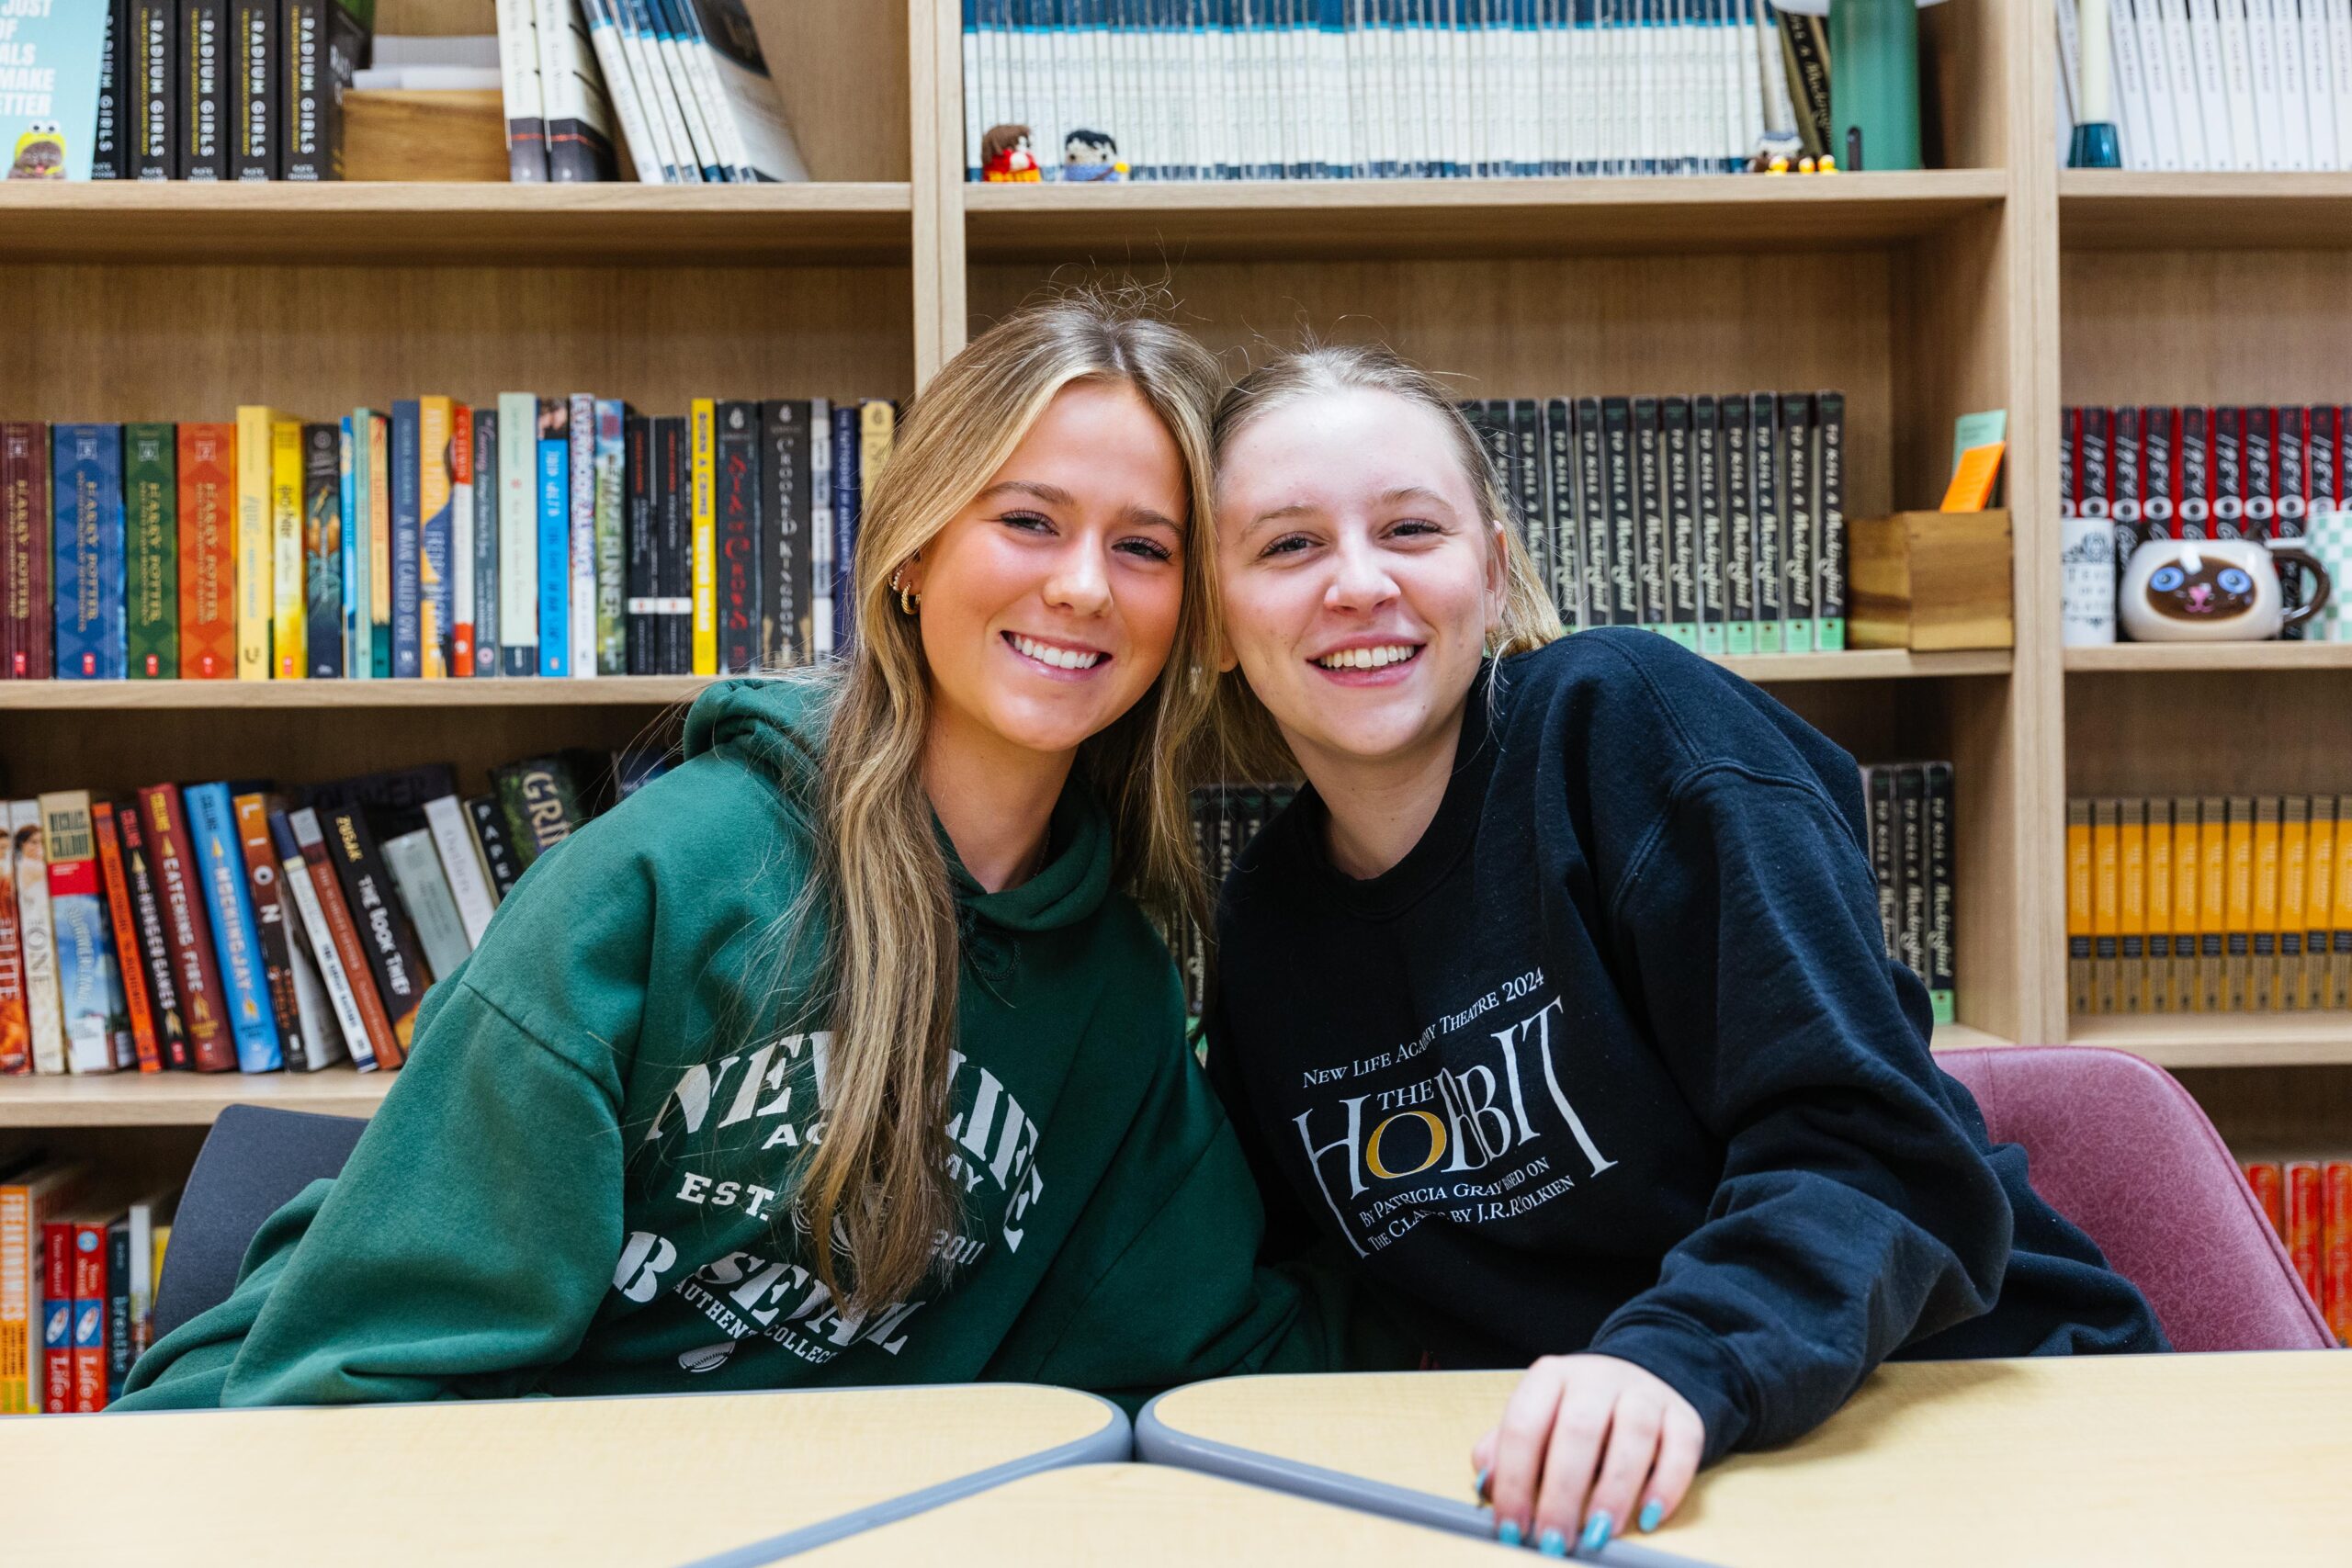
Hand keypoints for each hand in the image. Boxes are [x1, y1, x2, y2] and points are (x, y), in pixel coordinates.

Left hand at [1472, 1354, 1704, 1555]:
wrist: (1633, 1381)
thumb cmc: (1571, 1414)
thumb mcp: (1534, 1423)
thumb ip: (1503, 1452)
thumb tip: (1487, 1485)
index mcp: (1549, 1377)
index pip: (1525, 1425)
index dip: (1515, 1479)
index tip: (1513, 1527)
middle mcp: (1596, 1378)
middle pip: (1578, 1430)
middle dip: (1563, 1492)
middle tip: (1555, 1539)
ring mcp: (1643, 1393)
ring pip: (1633, 1434)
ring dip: (1614, 1490)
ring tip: (1598, 1533)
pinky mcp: (1682, 1415)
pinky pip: (1681, 1447)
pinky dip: (1666, 1486)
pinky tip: (1647, 1517)